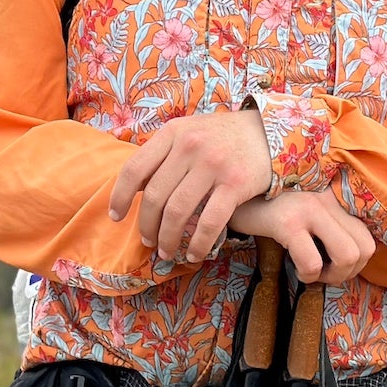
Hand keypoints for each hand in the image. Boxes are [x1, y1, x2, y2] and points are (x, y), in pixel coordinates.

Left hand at [108, 108, 272, 263]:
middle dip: (147, 226)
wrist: (269, 131)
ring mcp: (213, 164)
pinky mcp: (235, 183)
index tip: (117, 216)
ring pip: (178, 212)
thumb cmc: (223, 137)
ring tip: (167, 252)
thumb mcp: (189, 132)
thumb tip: (137, 188)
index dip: (121, 196)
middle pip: (155, 196)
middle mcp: (189, 146)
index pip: (135, 168)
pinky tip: (195, 254)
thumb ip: (165, 154)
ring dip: (168, 239)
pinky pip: (209, 222)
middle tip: (149, 242)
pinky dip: (198, 244)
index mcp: (173, 133)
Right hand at [228, 191, 375, 284]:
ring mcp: (309, 209)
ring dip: (331, 276)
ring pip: (348, 256)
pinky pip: (312, 262)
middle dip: (348, 273)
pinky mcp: (288, 222)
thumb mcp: (303, 208)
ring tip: (311, 273)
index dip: (357, 262)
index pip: (368, 235)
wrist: (229, 193)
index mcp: (334, 196)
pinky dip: (307, 276)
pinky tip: (294, 269)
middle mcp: (327, 199)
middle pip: (365, 248)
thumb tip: (349, 259)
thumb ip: (326, 222)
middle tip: (324, 274)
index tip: (333, 266)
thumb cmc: (268, 207)